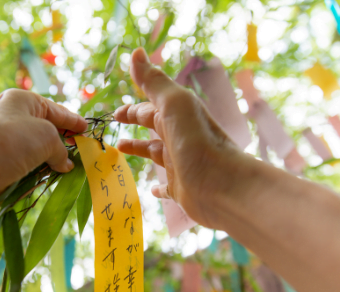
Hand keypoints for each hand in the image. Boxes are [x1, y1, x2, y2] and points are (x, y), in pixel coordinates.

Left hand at [0, 89, 86, 207]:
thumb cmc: (10, 141)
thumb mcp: (47, 137)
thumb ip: (62, 150)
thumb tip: (65, 164)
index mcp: (24, 103)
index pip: (56, 111)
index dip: (73, 121)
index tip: (87, 130)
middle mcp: (14, 121)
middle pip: (47, 133)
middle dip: (64, 144)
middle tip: (81, 153)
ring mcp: (7, 146)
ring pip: (38, 155)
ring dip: (51, 164)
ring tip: (68, 171)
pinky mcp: (2, 168)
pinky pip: (27, 172)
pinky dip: (37, 178)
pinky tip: (47, 182)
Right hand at [114, 48, 248, 227]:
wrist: (224, 186)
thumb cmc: (198, 142)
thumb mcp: (174, 105)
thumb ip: (154, 82)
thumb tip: (136, 53)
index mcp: (176, 117)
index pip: (150, 108)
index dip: (132, 108)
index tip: (115, 113)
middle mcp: (178, 138)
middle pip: (153, 127)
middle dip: (135, 122)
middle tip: (115, 125)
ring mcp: (179, 164)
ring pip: (155, 153)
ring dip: (140, 150)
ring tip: (119, 150)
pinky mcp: (181, 189)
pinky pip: (166, 187)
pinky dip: (158, 187)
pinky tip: (151, 190)